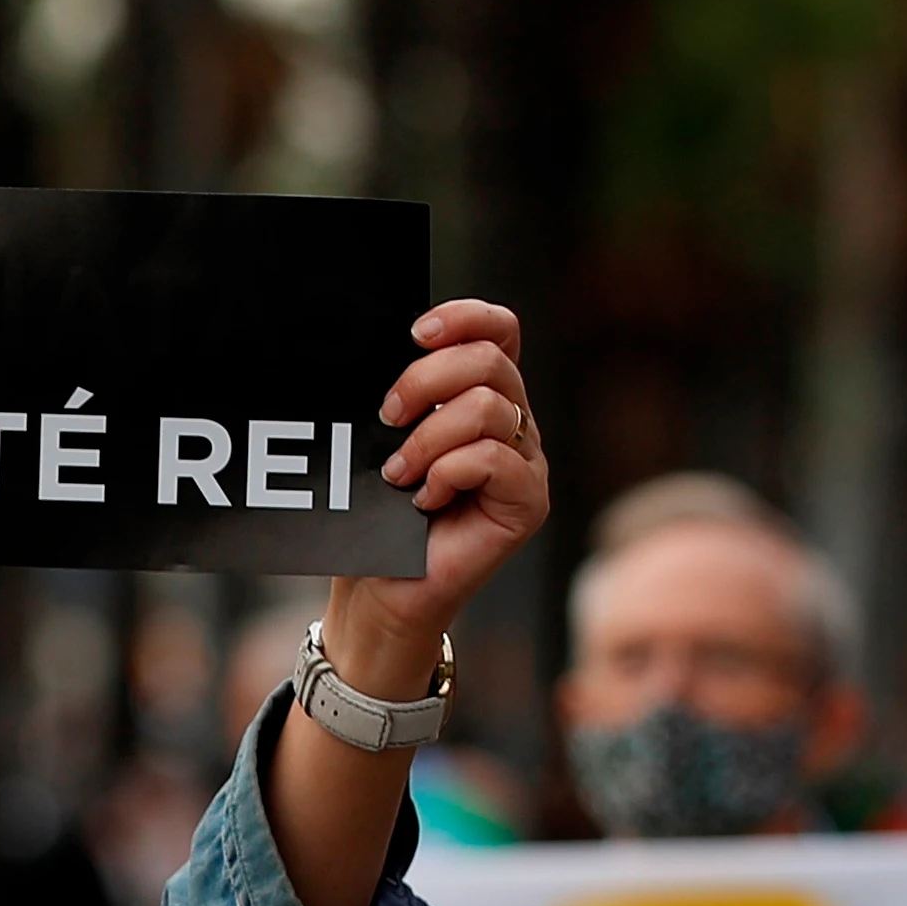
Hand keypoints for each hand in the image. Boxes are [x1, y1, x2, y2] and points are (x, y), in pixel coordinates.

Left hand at [328, 300, 552, 694]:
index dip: (465, 318)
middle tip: (386, 416)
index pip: (500, 331)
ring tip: (398, 473)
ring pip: (489, 408)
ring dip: (430, 436)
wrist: (381, 588)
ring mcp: (526, 463)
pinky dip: (449, 472)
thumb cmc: (378, 513)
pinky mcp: (529, 503)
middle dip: (428, 379)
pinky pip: (494, 460)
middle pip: (491, 361)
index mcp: (483, 396)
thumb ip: (401, 397)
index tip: (415, 333)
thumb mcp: (381, 440)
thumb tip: (384, 356)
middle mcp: (513, 424)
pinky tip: (424, 499)